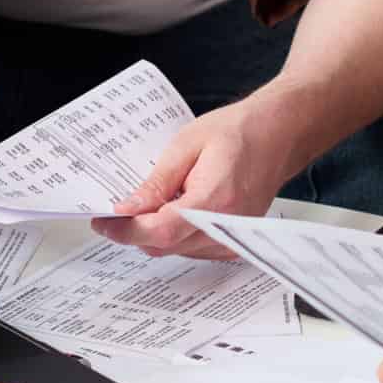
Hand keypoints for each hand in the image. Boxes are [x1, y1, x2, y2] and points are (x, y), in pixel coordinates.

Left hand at [97, 99, 294, 258]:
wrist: (278, 135)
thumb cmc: (238, 132)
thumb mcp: (187, 145)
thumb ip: (157, 182)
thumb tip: (127, 209)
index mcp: (215, 199)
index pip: (161, 231)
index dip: (126, 230)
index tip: (104, 221)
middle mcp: (227, 227)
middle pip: (165, 245)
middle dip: (136, 230)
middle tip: (119, 209)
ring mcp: (233, 240)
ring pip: (176, 250)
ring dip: (156, 232)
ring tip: (153, 201)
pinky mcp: (234, 243)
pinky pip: (193, 248)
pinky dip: (176, 234)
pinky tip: (176, 208)